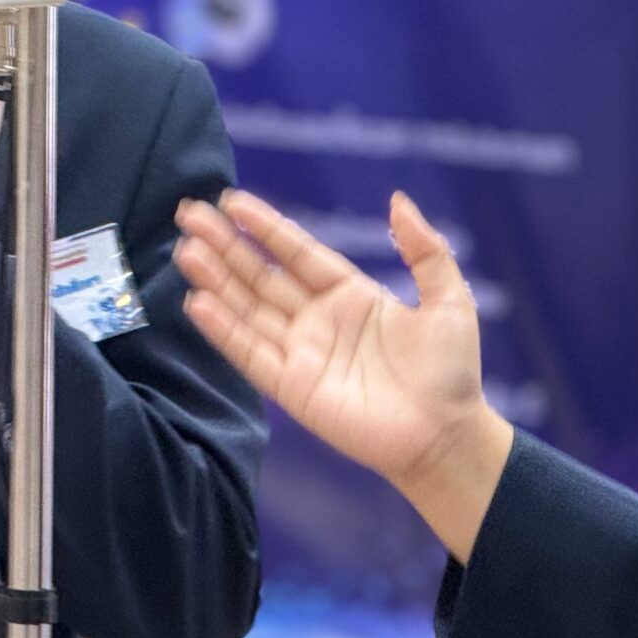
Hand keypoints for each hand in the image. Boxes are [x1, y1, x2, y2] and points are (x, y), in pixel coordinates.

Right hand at [174, 189, 512, 561]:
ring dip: (216, 281)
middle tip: (189, 213)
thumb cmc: (452, 372)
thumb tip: (398, 200)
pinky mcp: (292, 388)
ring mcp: (301, 353)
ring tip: (185, 250)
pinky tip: (198, 302)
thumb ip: (425, 250)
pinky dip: (223, 329)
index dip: (265, 227)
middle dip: (225, 246)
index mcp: (350, 294)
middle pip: (261, 275)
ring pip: (248, 309)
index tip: (231, 201)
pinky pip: (250, 353)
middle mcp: (317, 320)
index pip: (297, 252)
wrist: (447, 436)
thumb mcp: (450, 299)